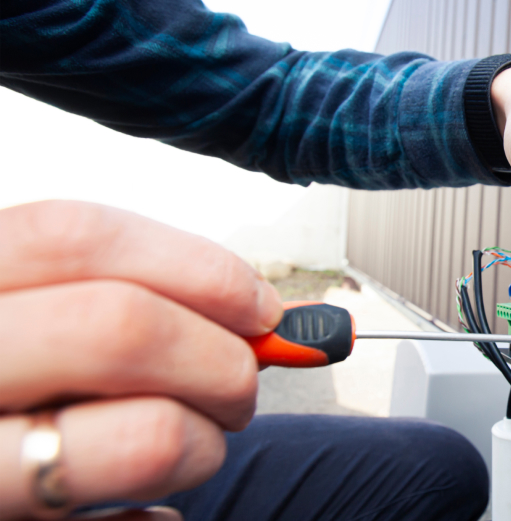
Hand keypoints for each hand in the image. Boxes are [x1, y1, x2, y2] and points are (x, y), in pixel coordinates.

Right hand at [0, 201, 282, 519]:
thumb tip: (265, 316)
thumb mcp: (31, 327)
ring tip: (192, 449)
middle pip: (121, 326)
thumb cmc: (11, 392)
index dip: (197, 267)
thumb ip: (123, 305)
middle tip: (239, 390)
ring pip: (149, 437)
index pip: (75, 238)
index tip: (260, 308)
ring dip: (206, 443)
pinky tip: (144, 510)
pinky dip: (161, 517)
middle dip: (222, 358)